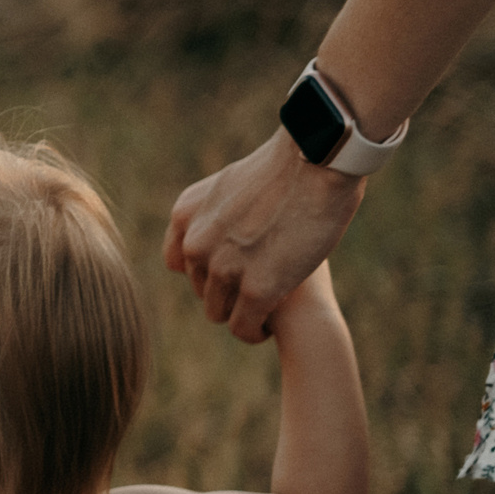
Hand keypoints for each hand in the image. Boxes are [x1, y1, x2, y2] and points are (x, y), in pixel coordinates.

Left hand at [163, 129, 363, 342]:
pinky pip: (243, 327)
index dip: (204, 271)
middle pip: (202, 290)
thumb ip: (214, 210)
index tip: (232, 269)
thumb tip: (216, 229)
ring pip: (219, 312)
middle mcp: (196, 244)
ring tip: (266, 308)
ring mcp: (225, 267)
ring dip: (241, 313)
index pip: (177, 263)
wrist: (317, 162)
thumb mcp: (231, 183)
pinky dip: (254, 331)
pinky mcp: (257, 290)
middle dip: (228, 291)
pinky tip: (268, 326)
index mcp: (184, 215)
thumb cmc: (287, 166)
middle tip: (260, 287)